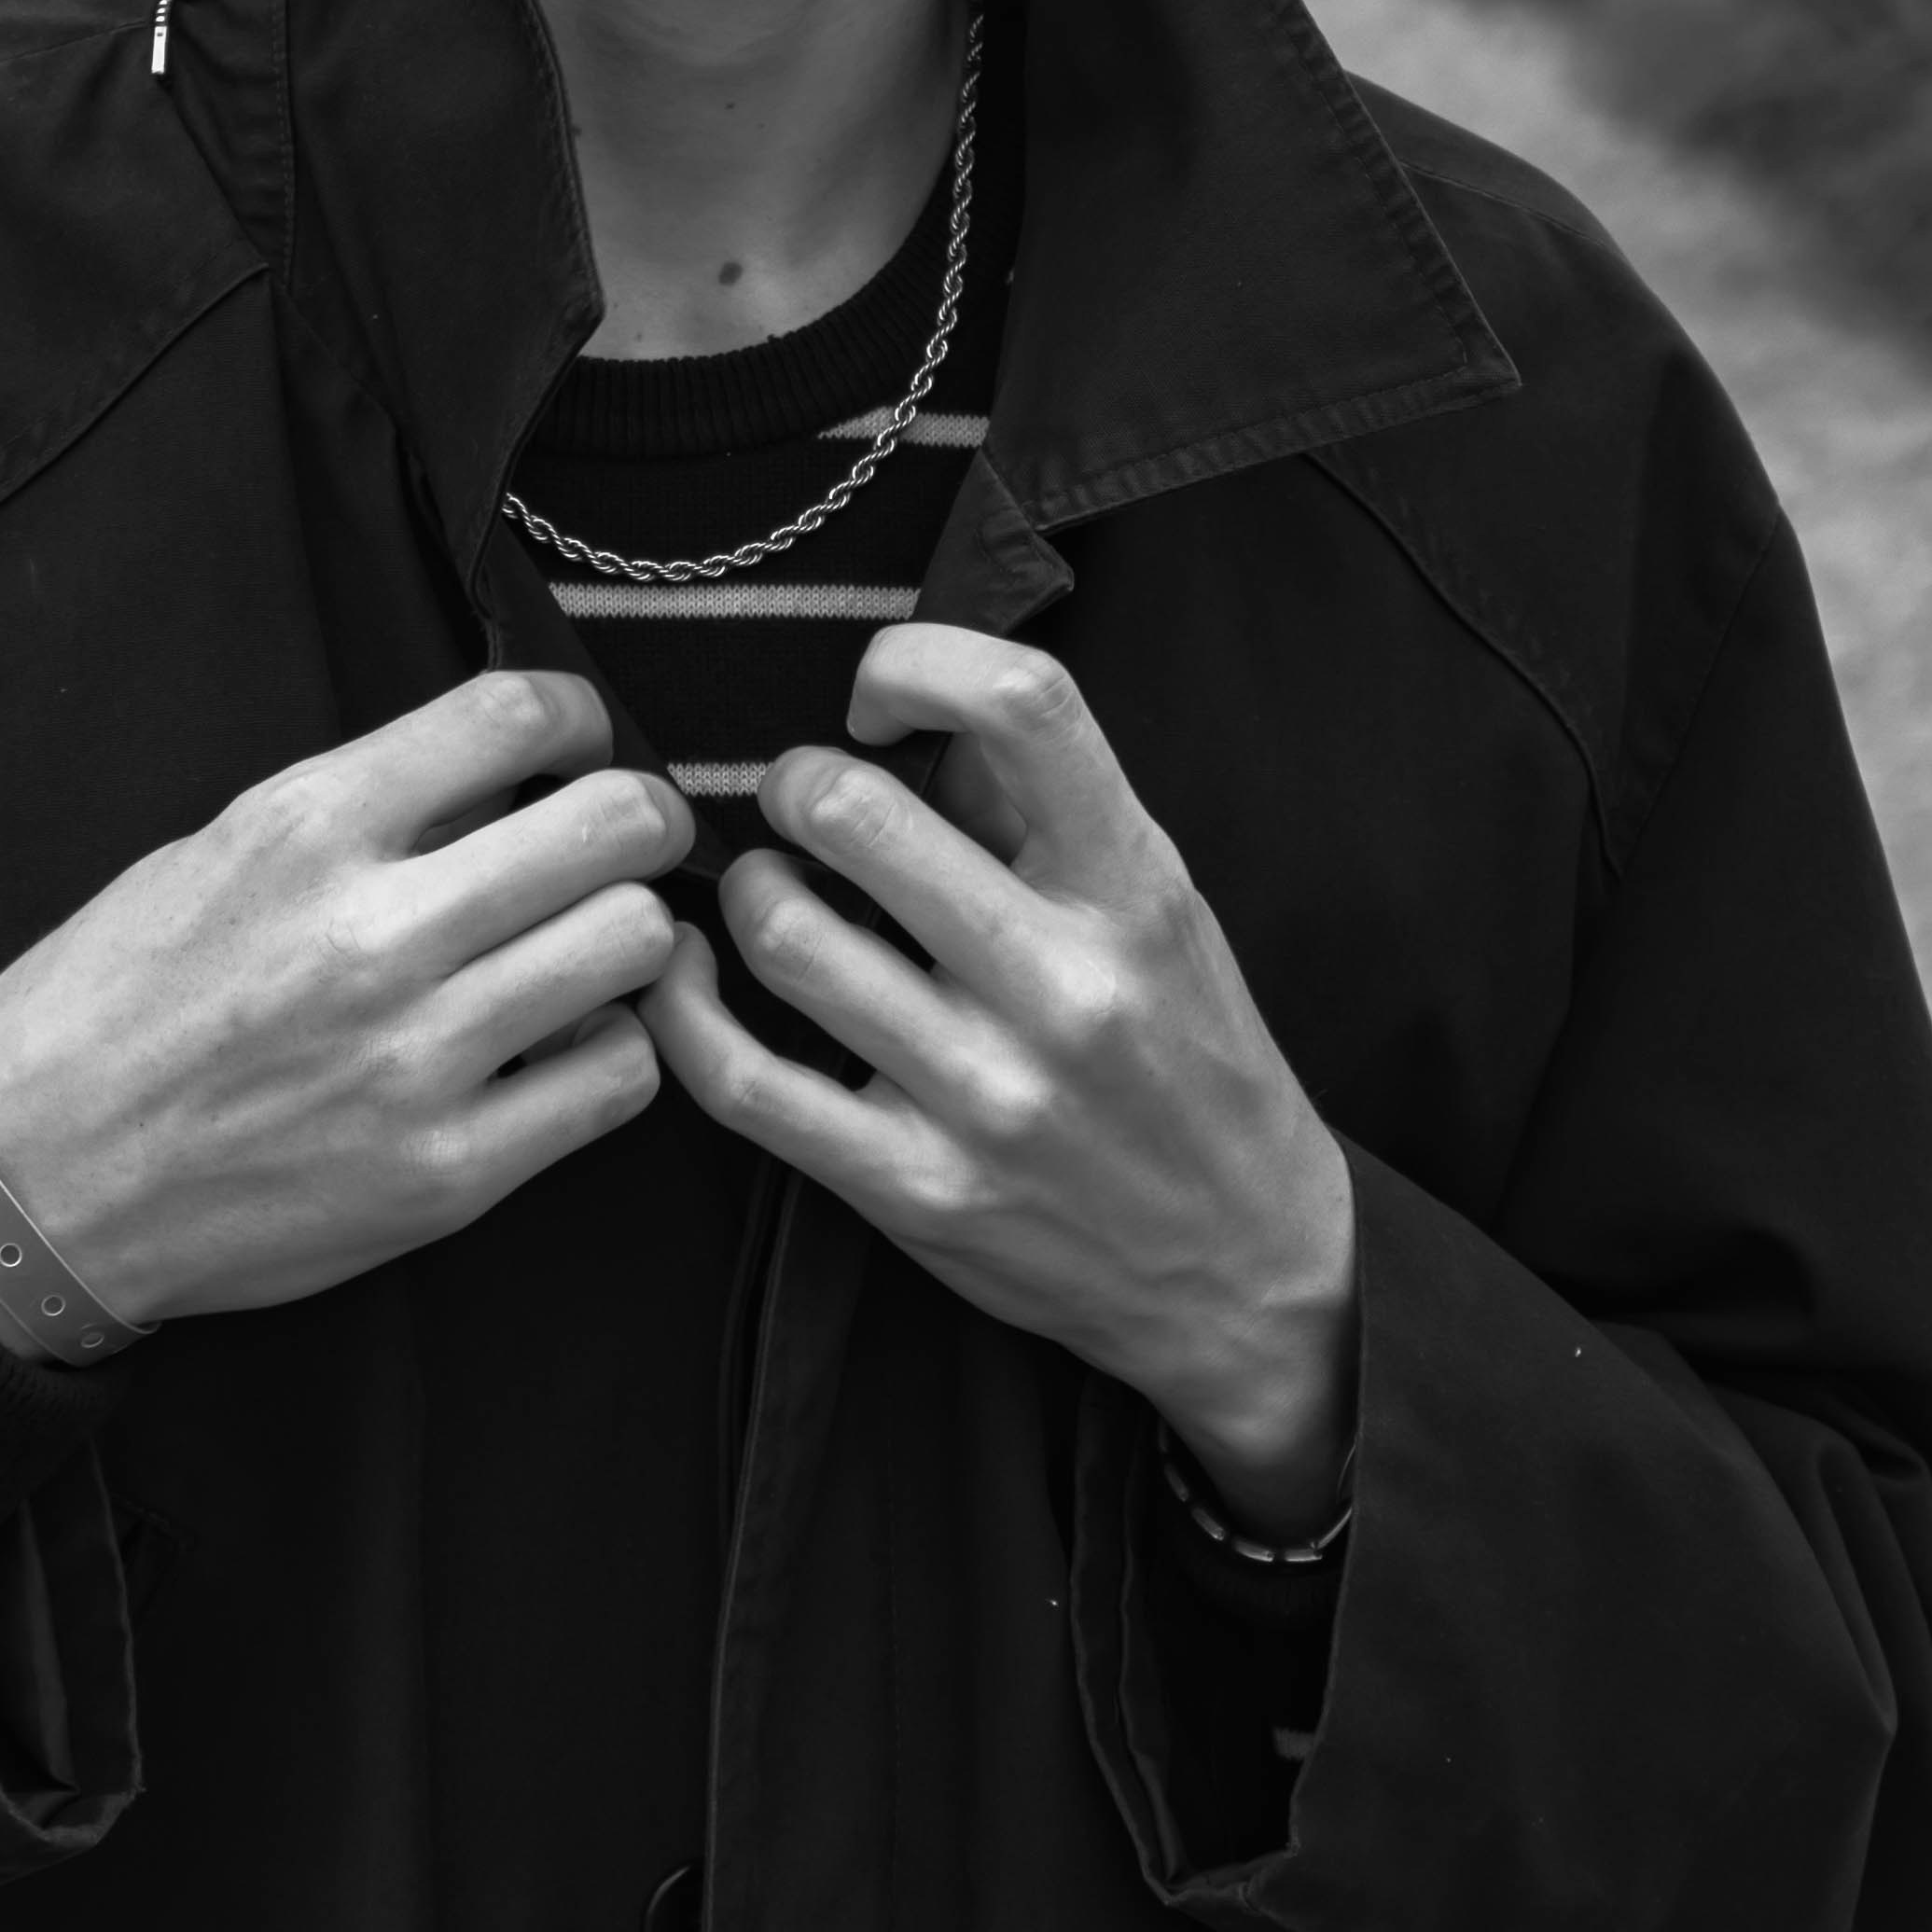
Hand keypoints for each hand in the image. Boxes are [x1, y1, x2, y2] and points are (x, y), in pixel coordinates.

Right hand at [0, 672, 691, 1327]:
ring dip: (631, 935)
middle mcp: (373, 932)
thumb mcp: (217, 849)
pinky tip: (565, 1046)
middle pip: (609, 826)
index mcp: (307, 826)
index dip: (579, 717)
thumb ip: (363, 810)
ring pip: (633, 945)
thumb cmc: (114, 1003)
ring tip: (592, 947)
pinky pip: (616, 1080)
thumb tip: (503, 780)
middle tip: (626, 841)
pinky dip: (612, 1052)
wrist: (30, 1179)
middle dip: (640, 819)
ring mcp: (416, 1059)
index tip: (580, 744)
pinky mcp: (445, 1174)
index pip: (513, 716)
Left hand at [640, 624, 1357, 1533]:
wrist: (1248, 1269)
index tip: (880, 699)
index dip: (915, 662)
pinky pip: (743, 1084)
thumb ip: (1041, 805)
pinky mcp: (915, 1190)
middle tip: (801, 801)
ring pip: (786, 935)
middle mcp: (1064, 987)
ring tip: (771, 890)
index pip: (1022, 702)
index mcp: (1135, 888)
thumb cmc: (1188, 1057)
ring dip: (747, 888)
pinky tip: (683, 972)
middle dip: (796, 781)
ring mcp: (985, 1096)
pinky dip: (685, 1008)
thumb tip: (910, 709)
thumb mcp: (1160, 907)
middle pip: (856, 810)